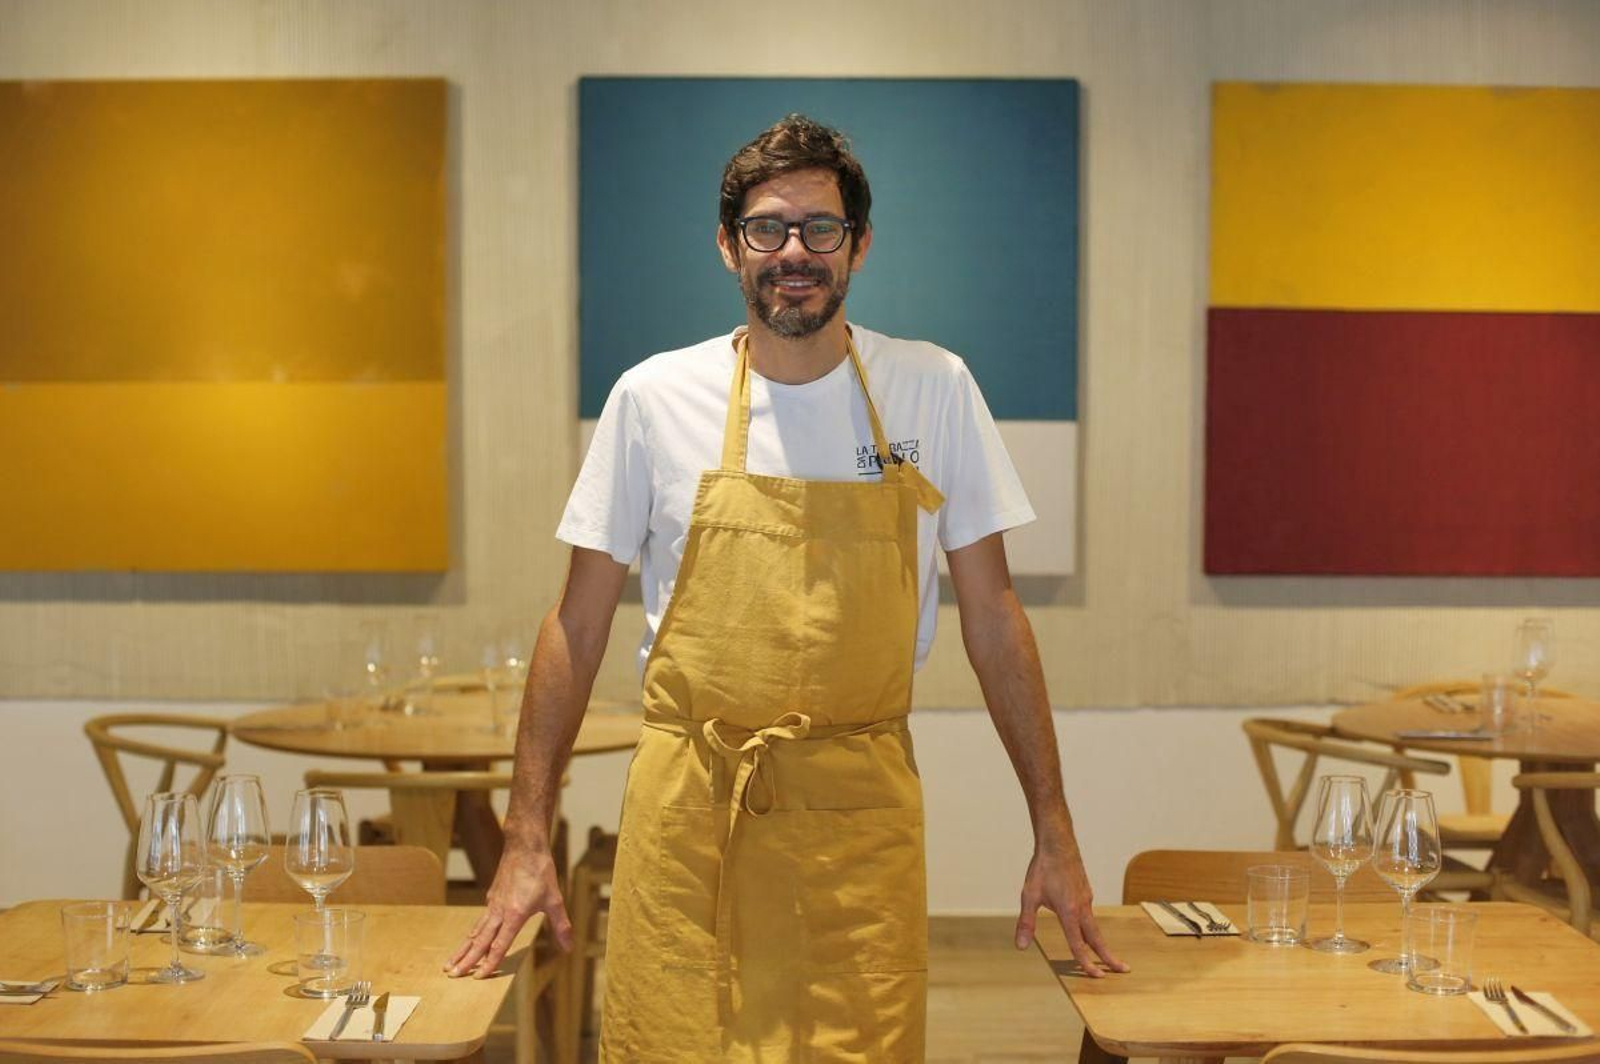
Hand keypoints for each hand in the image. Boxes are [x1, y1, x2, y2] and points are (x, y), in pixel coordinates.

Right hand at [445, 841, 572, 977]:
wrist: (525, 846)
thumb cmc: (540, 872)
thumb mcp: (555, 900)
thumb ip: (560, 926)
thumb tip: (568, 948)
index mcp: (513, 915)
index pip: (499, 945)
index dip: (489, 963)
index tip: (478, 978)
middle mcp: (498, 911)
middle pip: (479, 941)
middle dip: (466, 960)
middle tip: (452, 975)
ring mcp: (493, 903)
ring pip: (475, 931)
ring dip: (463, 948)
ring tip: (450, 963)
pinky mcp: (492, 896)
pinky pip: (480, 920)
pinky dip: (472, 933)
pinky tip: (470, 938)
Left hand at [1014, 843, 1128, 977]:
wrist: (1058, 843)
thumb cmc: (1042, 869)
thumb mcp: (1029, 896)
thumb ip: (1027, 923)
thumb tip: (1021, 946)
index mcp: (1069, 912)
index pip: (1079, 945)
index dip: (1087, 964)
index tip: (1097, 977)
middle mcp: (1082, 907)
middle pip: (1097, 939)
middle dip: (1108, 957)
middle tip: (1123, 970)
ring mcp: (1086, 899)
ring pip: (1095, 926)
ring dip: (1101, 943)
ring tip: (1106, 956)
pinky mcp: (1086, 891)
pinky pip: (1091, 914)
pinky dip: (1093, 927)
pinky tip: (1087, 928)